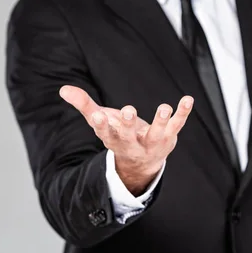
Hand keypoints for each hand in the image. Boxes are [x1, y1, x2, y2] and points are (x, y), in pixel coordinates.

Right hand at [59, 85, 193, 194]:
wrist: (142, 162)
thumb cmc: (118, 135)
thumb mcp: (100, 121)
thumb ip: (84, 105)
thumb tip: (63, 89)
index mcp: (113, 140)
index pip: (105, 134)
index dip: (102, 125)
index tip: (97, 116)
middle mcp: (132, 145)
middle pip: (129, 137)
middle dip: (129, 125)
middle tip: (129, 111)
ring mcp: (152, 142)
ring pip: (156, 133)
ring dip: (160, 121)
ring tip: (164, 107)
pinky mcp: (169, 137)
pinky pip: (177, 125)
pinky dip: (183, 112)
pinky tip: (188, 99)